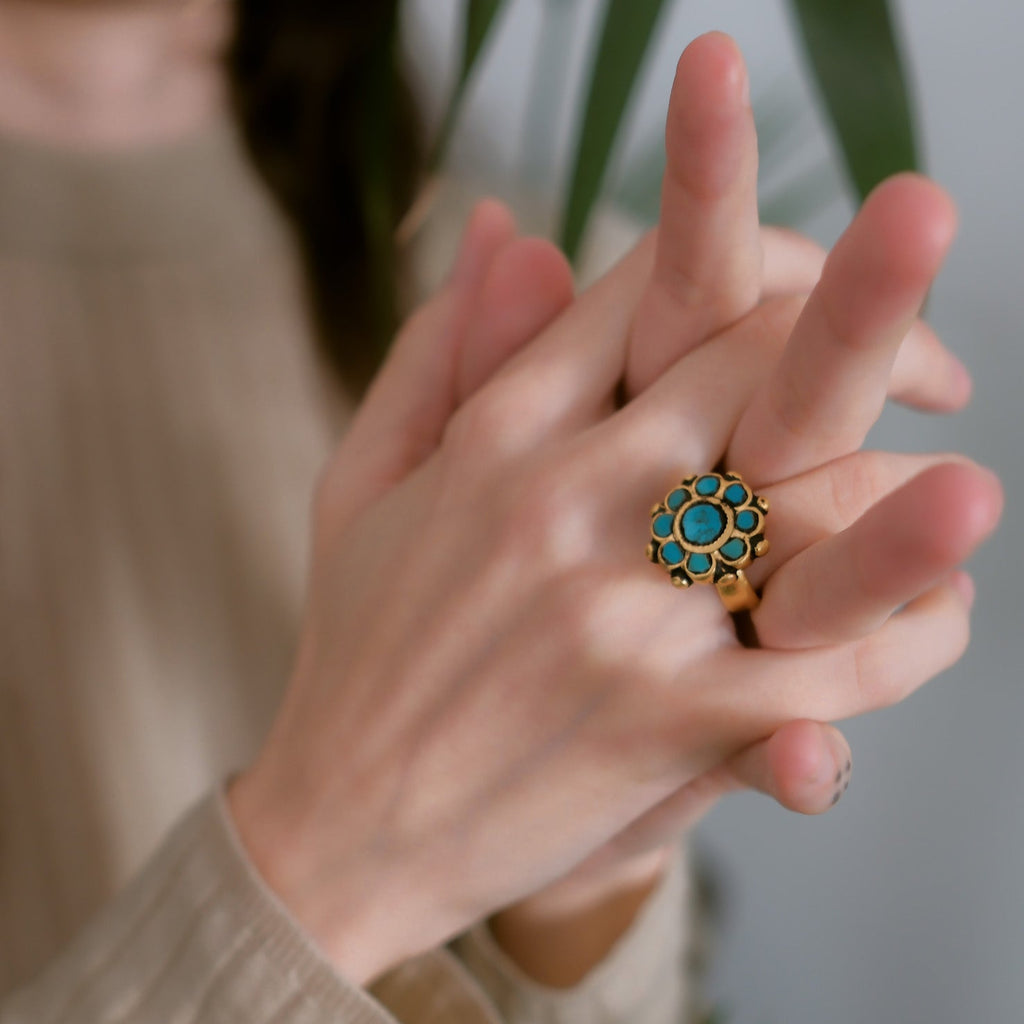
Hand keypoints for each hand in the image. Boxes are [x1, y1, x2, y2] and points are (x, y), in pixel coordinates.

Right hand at [227, 132, 998, 987]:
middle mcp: (564, 503)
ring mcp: (619, 614)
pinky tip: (934, 621)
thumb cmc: (359, 646)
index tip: (807, 283)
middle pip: (758, 363)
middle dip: (866, 328)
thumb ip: (440, 347)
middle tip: (936, 367)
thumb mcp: (364, 483)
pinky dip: (907, 640)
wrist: (343, 826)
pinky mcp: (665, 723)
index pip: (651, 287)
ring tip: (968, 490)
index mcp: (495, 435)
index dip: (757, 258)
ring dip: (915, 498)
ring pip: (820, 509)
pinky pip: (831, 668)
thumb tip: (503, 221)